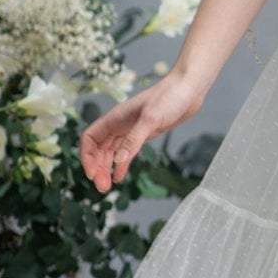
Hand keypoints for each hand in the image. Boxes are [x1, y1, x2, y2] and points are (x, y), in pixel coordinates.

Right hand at [79, 70, 206, 193]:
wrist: (189, 89)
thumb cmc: (170, 97)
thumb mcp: (151, 119)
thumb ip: (134, 140)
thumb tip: (117, 162)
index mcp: (115, 118)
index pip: (90, 138)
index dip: (87, 157)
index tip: (93, 174)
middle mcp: (119, 124)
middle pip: (98, 149)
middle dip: (97, 168)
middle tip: (102, 188)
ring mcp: (131, 129)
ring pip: (111, 152)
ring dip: (106, 168)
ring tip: (107, 187)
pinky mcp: (144, 134)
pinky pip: (126, 152)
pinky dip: (121, 165)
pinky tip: (119, 177)